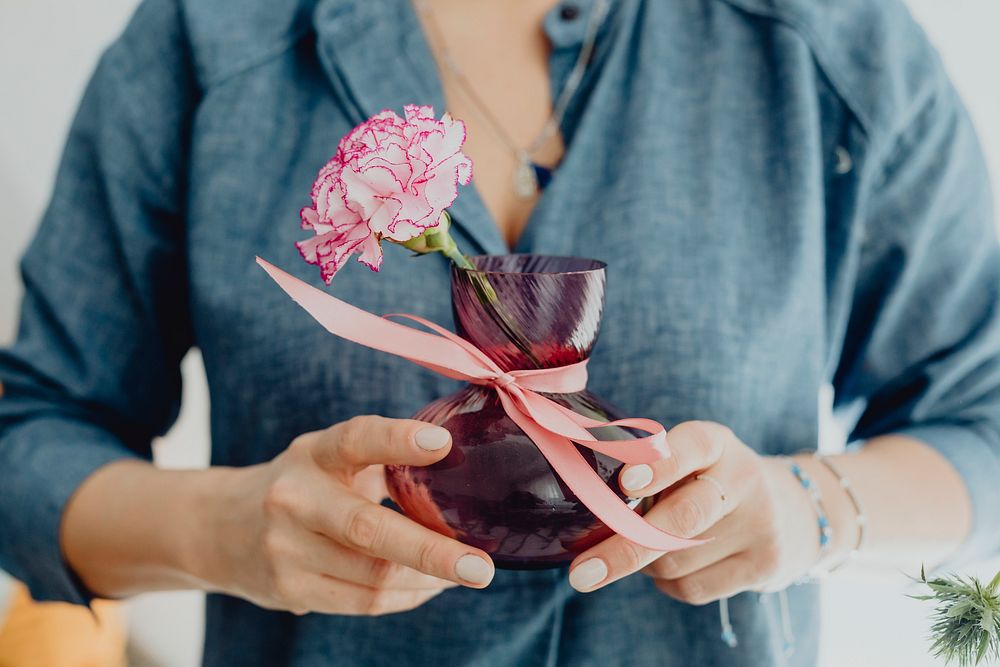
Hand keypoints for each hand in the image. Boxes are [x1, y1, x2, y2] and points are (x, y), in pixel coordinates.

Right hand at [205, 416, 494, 614]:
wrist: (220, 528)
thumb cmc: (304, 484)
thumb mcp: (330, 456)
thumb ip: (384, 458)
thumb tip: (465, 466)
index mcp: (314, 454)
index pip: (355, 439)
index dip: (398, 439)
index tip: (443, 443)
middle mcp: (294, 498)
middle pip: (369, 529)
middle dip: (432, 551)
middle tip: (481, 567)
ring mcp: (287, 549)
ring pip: (373, 576)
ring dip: (428, 579)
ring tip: (464, 573)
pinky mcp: (289, 590)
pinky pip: (363, 602)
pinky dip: (406, 597)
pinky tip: (428, 587)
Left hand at [567, 421, 848, 603]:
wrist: (788, 510)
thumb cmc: (706, 480)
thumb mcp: (686, 458)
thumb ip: (647, 470)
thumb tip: (586, 501)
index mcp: (716, 441)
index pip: (690, 446)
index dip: (658, 465)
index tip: (626, 484)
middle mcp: (743, 477)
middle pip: (680, 519)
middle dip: (625, 548)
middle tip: (581, 573)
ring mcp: (760, 523)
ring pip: (675, 560)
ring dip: (644, 562)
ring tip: (647, 544)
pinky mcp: (765, 564)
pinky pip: (691, 587)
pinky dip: (666, 583)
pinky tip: (672, 565)